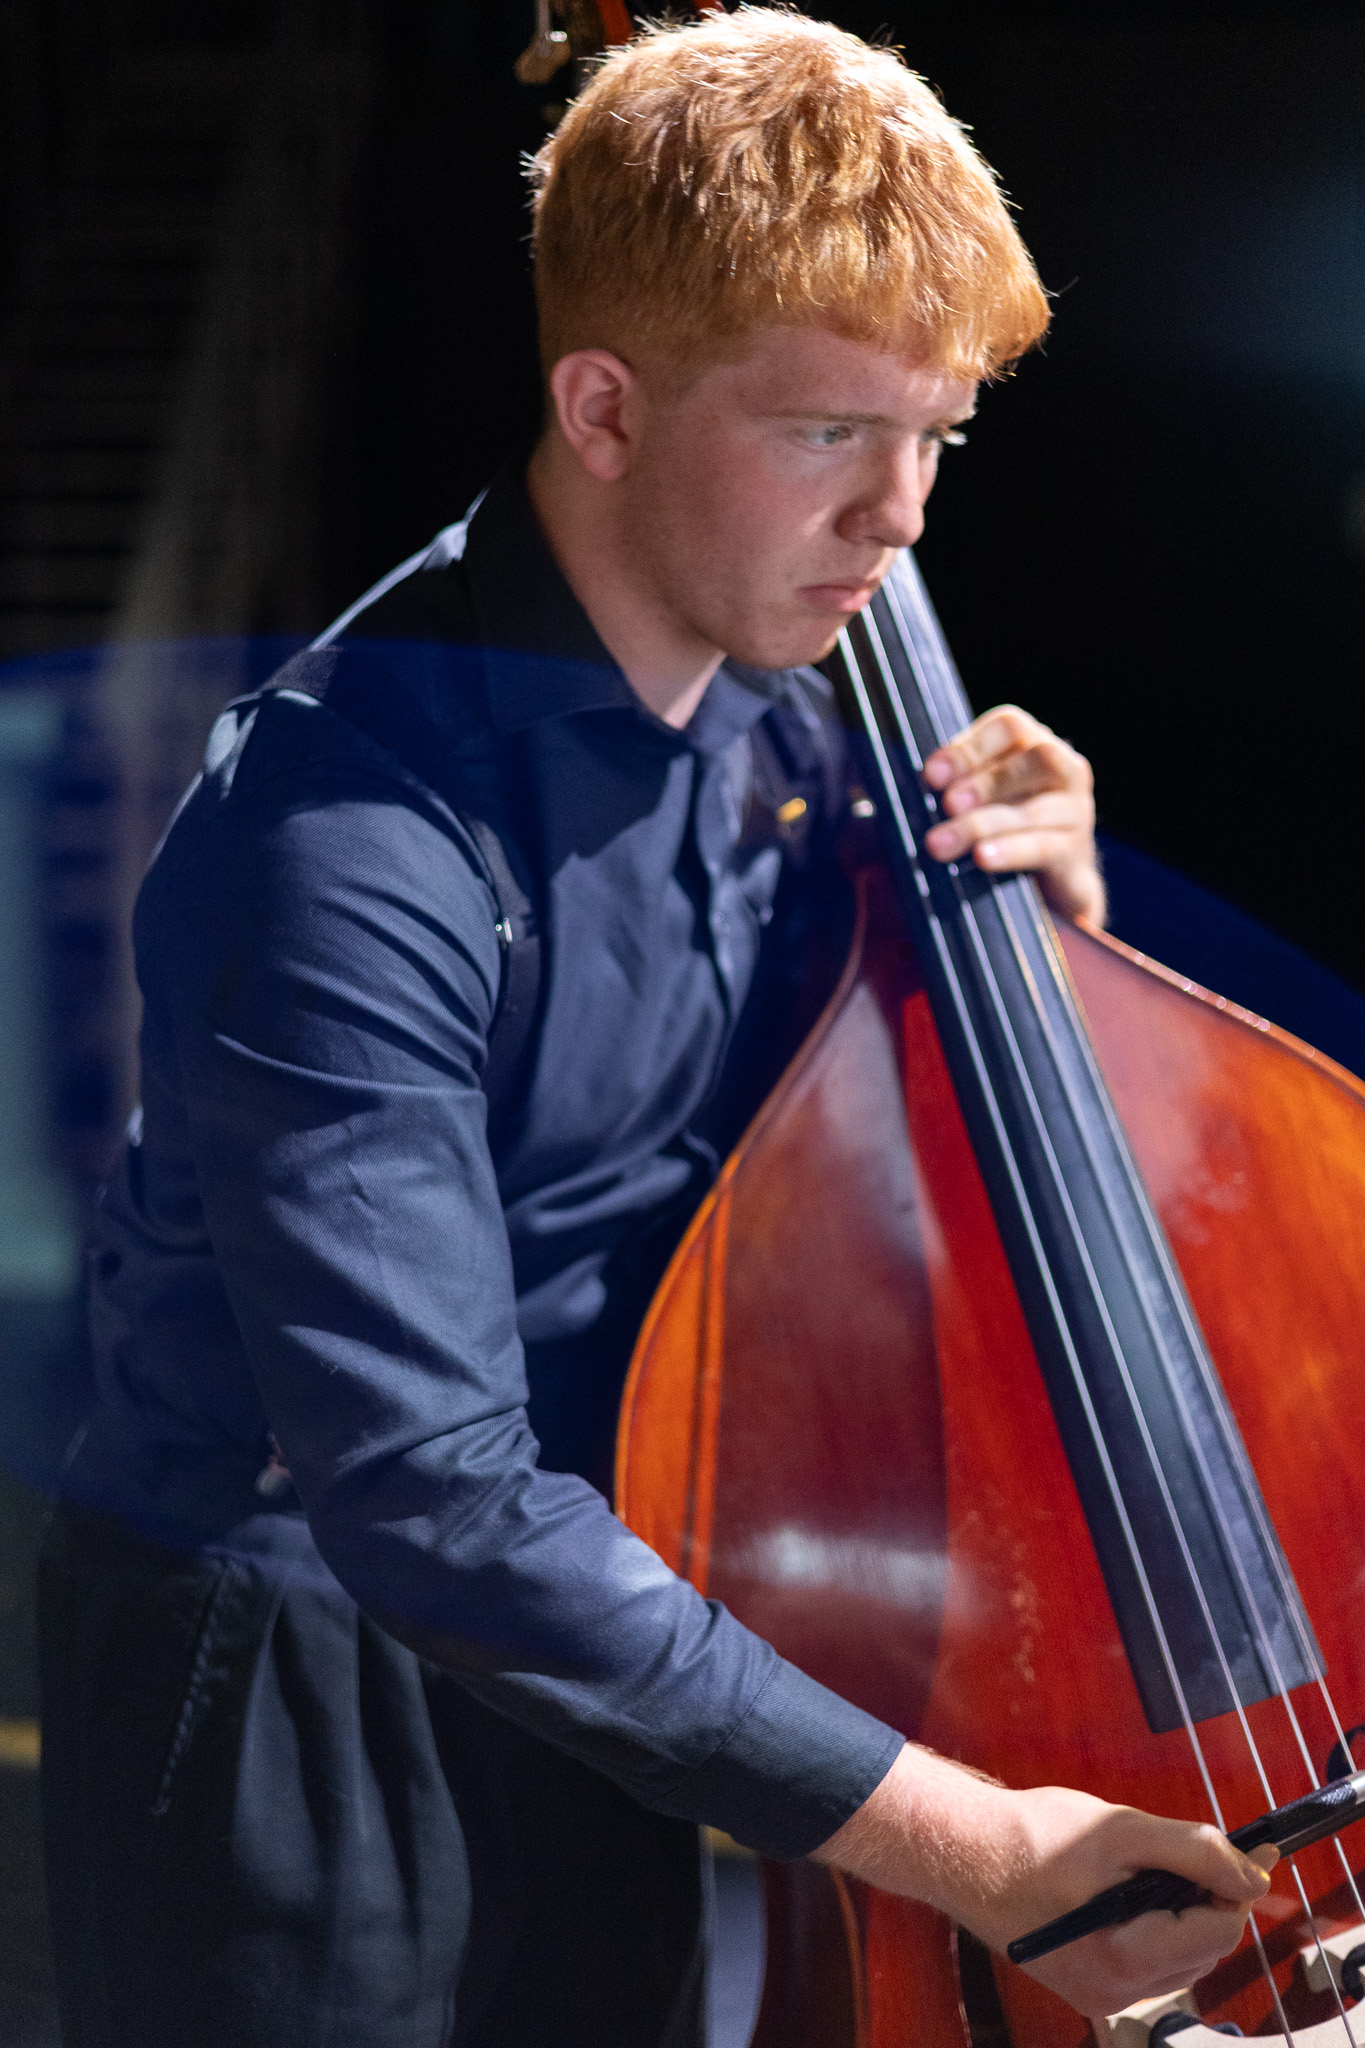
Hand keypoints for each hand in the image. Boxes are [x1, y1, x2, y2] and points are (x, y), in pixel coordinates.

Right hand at [813, 1746, 1274, 2021]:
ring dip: (1176, 1912)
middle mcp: (1117, 1991)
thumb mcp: (1121, 1831)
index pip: (1221, 1929)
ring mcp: (1100, 1994)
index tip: (1238, 1852)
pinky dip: (1150, 1926)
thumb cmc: (1031, 1838)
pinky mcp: (1086, 1985)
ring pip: (1179, 1958)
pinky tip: (1118, 1891)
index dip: (1232, 1884)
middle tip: (1173, 1852)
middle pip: (1204, 1947)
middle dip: (1201, 1897)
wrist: (964, 1853)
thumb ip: (1195, 1852)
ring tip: (1135, 1870)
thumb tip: (1252, 1875)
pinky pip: (1147, 1963)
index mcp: (1128, 1956)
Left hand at [921, 705, 1104, 926]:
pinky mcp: (1075, 851)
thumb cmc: (1000, 828)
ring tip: (941, 845)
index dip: (970, 748)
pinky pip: (1044, 847)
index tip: (931, 775)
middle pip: (1032, 761)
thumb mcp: (974, 799)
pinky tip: (983, 859)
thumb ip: (942, 784)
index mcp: (1033, 744)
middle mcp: (1063, 770)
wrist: (1048, 883)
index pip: (1010, 727)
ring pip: (1032, 809)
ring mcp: (1075, 810)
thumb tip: (876, 782)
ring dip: (982, 824)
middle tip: (944, 805)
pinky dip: (1010, 851)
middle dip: (982, 783)